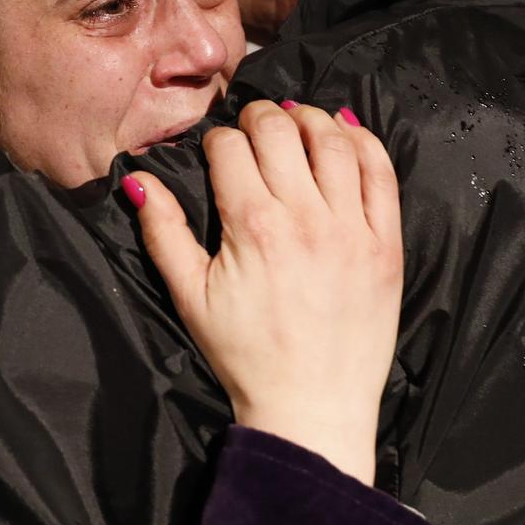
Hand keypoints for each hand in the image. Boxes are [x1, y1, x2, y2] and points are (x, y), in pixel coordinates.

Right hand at [129, 100, 401, 484]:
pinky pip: (382, 174)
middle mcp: (305, 218)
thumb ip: (163, 233)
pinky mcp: (387, 244)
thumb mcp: (190, 297)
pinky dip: (366, 144)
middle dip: (261, 117)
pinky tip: (348, 136)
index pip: (231, 147)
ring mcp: (352, 228)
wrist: (311, 407)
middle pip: (282, 131)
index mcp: (252, 226)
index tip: (219, 152)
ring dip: (312, 120)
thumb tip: (138, 180)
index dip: (218, 141)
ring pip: (335, 141)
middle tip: (254, 126)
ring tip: (298, 123)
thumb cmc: (245, 356)